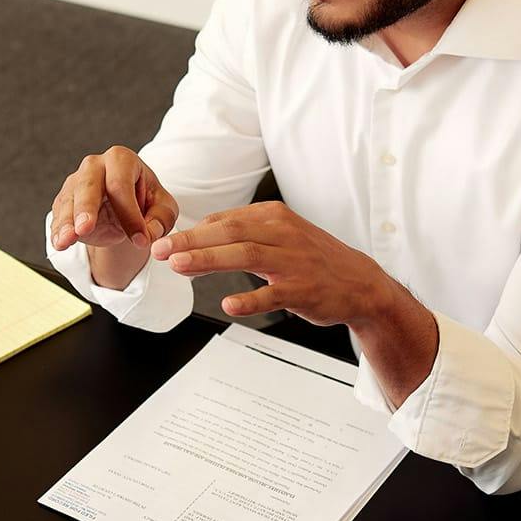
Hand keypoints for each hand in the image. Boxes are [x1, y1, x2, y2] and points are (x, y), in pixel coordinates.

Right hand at [50, 147, 178, 290]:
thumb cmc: (144, 201)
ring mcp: (74, 182)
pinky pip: (58, 215)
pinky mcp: (63, 201)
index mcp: (121, 159)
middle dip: (86, 209)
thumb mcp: (162, 209)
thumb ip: (160, 219)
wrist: (124, 206)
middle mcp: (94, 166)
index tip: (139, 240)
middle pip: (88, 185)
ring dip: (67, 223)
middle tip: (85, 228)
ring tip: (66, 240)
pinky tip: (59, 242)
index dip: (129, 214)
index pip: (121, 185)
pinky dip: (58, 231)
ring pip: (68, 201)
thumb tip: (146, 235)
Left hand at [148, 199, 389, 326]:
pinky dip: (250, 299)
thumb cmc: (311, 259)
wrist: (360, 283)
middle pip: (229, 233)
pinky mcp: (304, 290)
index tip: (164, 241)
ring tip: (180, 266)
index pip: (224, 221)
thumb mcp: (279, 235)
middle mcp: (283, 233)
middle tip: (160, 251)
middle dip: (190, 241)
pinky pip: (273, 294)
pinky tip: (229, 304)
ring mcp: (294, 261)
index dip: (191, 231)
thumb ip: (242, 234)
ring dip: (209, 260)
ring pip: (246, 256)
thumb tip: (197, 236)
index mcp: (273, 216)